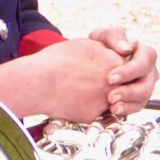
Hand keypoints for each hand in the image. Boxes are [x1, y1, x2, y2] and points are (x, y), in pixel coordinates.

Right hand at [0, 37, 122, 121]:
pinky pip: (90, 114)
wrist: (39, 80)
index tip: (94, 72)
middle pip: (116, 86)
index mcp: (114, 61)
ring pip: (105, 102)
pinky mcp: (91, 114)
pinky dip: (79, 110)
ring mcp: (104, 99)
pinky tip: (66, 103)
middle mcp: (114, 82)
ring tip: (73, 93)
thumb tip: (106, 54)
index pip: (120, 69)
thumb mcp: (84, 44)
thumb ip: (102, 50)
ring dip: (92, 100)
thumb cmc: (54, 61)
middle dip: (103, 87)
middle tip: (84, 85)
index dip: (107, 71)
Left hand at [89, 26, 157, 115]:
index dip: (131, 70)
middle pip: (147, 84)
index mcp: (143, 54)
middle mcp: (147, 72)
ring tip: (112, 107)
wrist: (83, 66)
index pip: (146, 61)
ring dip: (128, 105)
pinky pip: (133, 109)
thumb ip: (113, 36)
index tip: (110, 78)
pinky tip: (110, 113)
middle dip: (129, 91)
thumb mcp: (101, 37)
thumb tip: (126, 48)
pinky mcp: (132, 101)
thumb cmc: (97, 48)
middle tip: (110, 96)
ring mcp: (142, 87)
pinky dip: (123, 112)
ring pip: (142, 99)